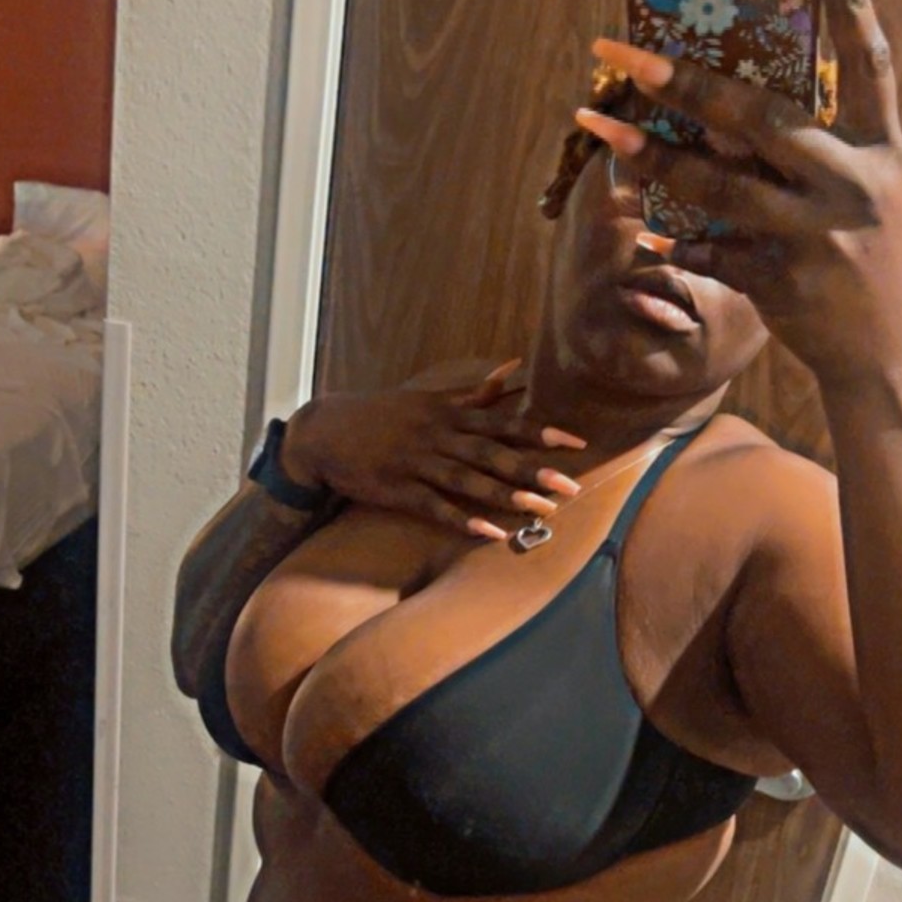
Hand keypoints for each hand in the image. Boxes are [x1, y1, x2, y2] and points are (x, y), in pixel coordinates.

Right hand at [281, 360, 585, 539]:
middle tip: (572, 486)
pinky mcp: (398, 490)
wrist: (324, 431)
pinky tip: (488, 533)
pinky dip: (462, 519)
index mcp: (449, 413)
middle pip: (493, 453)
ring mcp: (418, 462)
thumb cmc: (383, 414)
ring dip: (505, 496)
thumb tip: (513, 369)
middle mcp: (439, 435)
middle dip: (534, 470)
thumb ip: (473, 392)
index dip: (540, 434)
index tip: (577, 443)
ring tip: (541, 511)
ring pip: (468, 480)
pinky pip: (434, 506)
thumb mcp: (427, 396)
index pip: (503, 423)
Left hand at [577, 0, 901, 398]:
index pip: (868, 55)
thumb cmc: (875, 270)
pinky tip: (645, 231)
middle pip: (762, 118)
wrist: (891, 368)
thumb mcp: (877, 197)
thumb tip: (749, 102)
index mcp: (881, 150)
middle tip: (626, 54)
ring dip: (653, 158)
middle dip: (688, 83)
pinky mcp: (786, 285)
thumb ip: (827, 151)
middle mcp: (854, 185)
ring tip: (600, 129)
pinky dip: (678, 239)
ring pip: (720, 186)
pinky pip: (715, 251)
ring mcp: (819, 237)